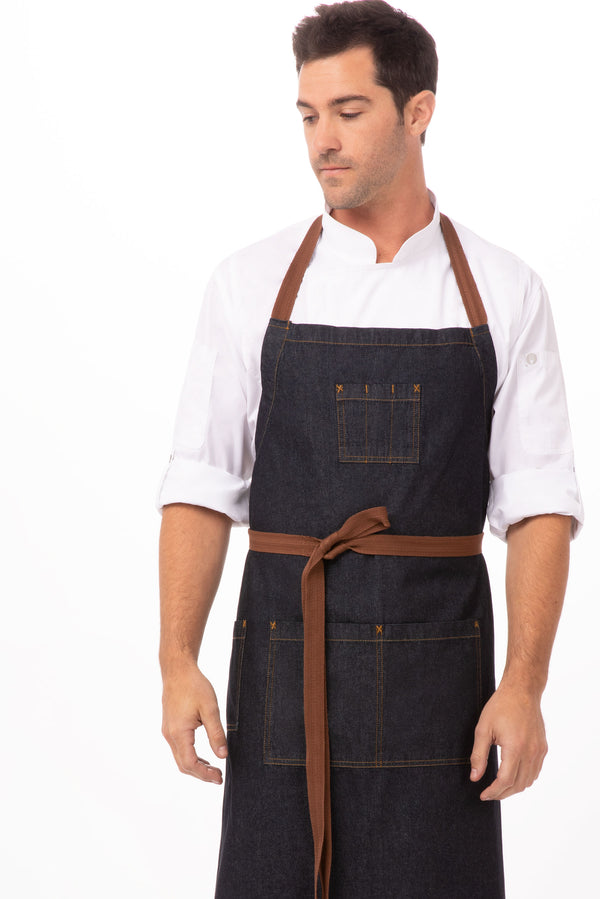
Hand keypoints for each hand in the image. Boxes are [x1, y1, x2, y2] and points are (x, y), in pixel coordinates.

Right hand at [161, 662, 227, 783]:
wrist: (177, 670)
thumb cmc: (194, 686)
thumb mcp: (210, 709)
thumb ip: (216, 733)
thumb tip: (223, 756)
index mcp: (179, 733)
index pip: (190, 763)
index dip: (205, 774)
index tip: (219, 777)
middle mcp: (170, 735)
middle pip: (183, 765)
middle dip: (201, 774)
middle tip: (219, 778)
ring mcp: (168, 731)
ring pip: (180, 758)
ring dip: (195, 767)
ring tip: (213, 771)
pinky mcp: (170, 727)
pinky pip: (178, 749)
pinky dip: (190, 757)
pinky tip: (203, 758)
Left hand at [469, 681, 547, 800]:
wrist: (522, 691)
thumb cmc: (501, 706)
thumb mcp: (483, 729)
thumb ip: (478, 755)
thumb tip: (475, 777)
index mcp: (515, 747)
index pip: (505, 780)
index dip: (493, 791)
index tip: (483, 795)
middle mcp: (531, 752)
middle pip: (518, 785)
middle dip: (502, 793)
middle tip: (489, 793)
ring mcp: (539, 751)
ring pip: (528, 781)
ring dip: (514, 788)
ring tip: (499, 787)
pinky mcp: (543, 748)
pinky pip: (535, 771)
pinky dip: (524, 779)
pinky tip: (513, 776)